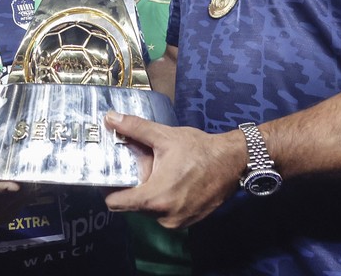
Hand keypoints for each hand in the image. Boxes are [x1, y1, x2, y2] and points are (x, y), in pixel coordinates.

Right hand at [0, 129, 32, 242]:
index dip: (10, 183)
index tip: (21, 173)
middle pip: (15, 193)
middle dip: (24, 177)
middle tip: (31, 158)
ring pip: (21, 200)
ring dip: (28, 184)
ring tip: (32, 167)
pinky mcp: (2, 219)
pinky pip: (20, 205)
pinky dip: (25, 193)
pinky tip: (26, 180)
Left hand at [103, 111, 246, 228]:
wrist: (232, 161)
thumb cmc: (199, 149)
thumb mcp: (164, 136)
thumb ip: (134, 128)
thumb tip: (110, 118)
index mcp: (154, 198)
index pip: (116, 204)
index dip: (107, 189)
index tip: (109, 175)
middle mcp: (164, 217)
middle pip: (133, 205)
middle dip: (133, 187)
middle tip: (138, 167)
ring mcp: (177, 222)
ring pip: (149, 210)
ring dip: (149, 193)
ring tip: (158, 172)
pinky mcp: (188, 222)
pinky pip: (165, 213)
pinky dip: (164, 199)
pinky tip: (172, 181)